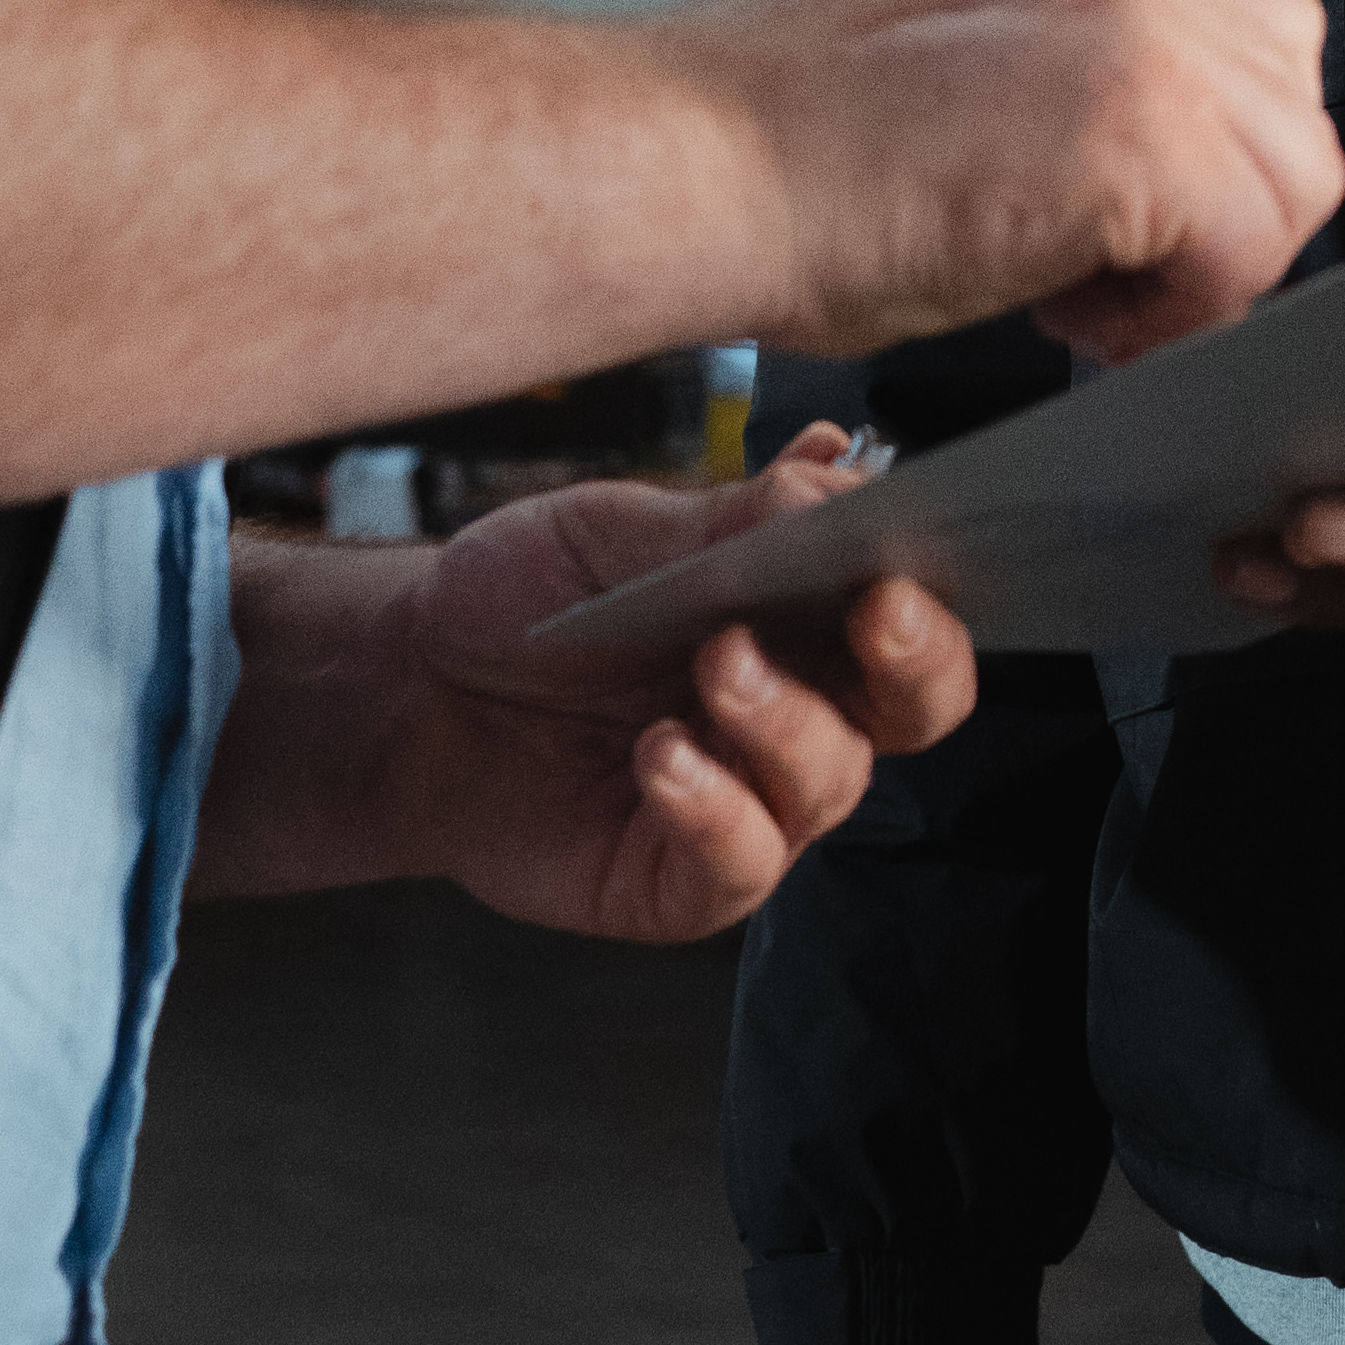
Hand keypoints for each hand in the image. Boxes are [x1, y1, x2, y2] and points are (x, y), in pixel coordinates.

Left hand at [196, 430, 972, 928]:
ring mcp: (751, 801)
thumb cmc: (528, 599)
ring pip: (831, 781)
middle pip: (916, 706)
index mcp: (806, 614)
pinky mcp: (686, 880)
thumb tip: (838, 464)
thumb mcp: (620, 533)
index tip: (898, 565)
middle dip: (912, 662)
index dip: (932, 596)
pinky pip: (742, 863)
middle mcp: (801, 711)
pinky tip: (658, 757)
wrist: (412, 685)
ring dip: (785, 721)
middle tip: (869, 612)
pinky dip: (714, 808)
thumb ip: (735, 514)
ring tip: (712, 669)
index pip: (916, 613)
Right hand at [668, 0, 1342, 365]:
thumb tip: (1126, 186)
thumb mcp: (945, 77)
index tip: (1129, 225)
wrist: (686, 160)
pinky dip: (1179, 309)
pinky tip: (1069, 312)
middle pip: (1296, 105)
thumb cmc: (769, 150)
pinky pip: (1249, 245)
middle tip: (1109, 273)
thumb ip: (1057, 94)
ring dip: (1211, 263)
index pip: (1251, 39)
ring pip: (1296, 175)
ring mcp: (1139, 42)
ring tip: (1082, 294)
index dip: (1211, 156)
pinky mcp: (1137, 131)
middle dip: (1232, 215)